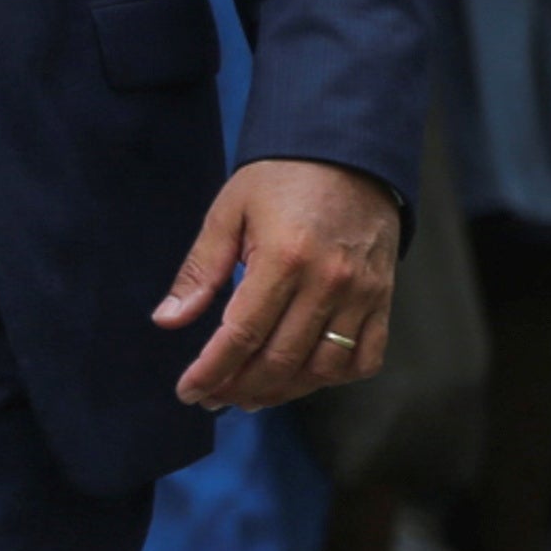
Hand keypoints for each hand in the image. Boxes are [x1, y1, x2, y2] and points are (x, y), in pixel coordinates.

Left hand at [156, 158, 400, 410]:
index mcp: (283, 259)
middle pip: (280, 360)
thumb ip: (201, 270)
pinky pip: (367, 357)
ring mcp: (362, 294)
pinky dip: (337, 377)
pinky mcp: (383, 298)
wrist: (351, 154)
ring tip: (253, 394)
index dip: (211, 370)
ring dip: (284, 391)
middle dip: (240, 387)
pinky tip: (306, 376)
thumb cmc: (282, 180)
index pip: (242, 335)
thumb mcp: (228, 212)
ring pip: (323, 368)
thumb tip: (167, 321)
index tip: (188, 391)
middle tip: (214, 397)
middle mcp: (327, 283)